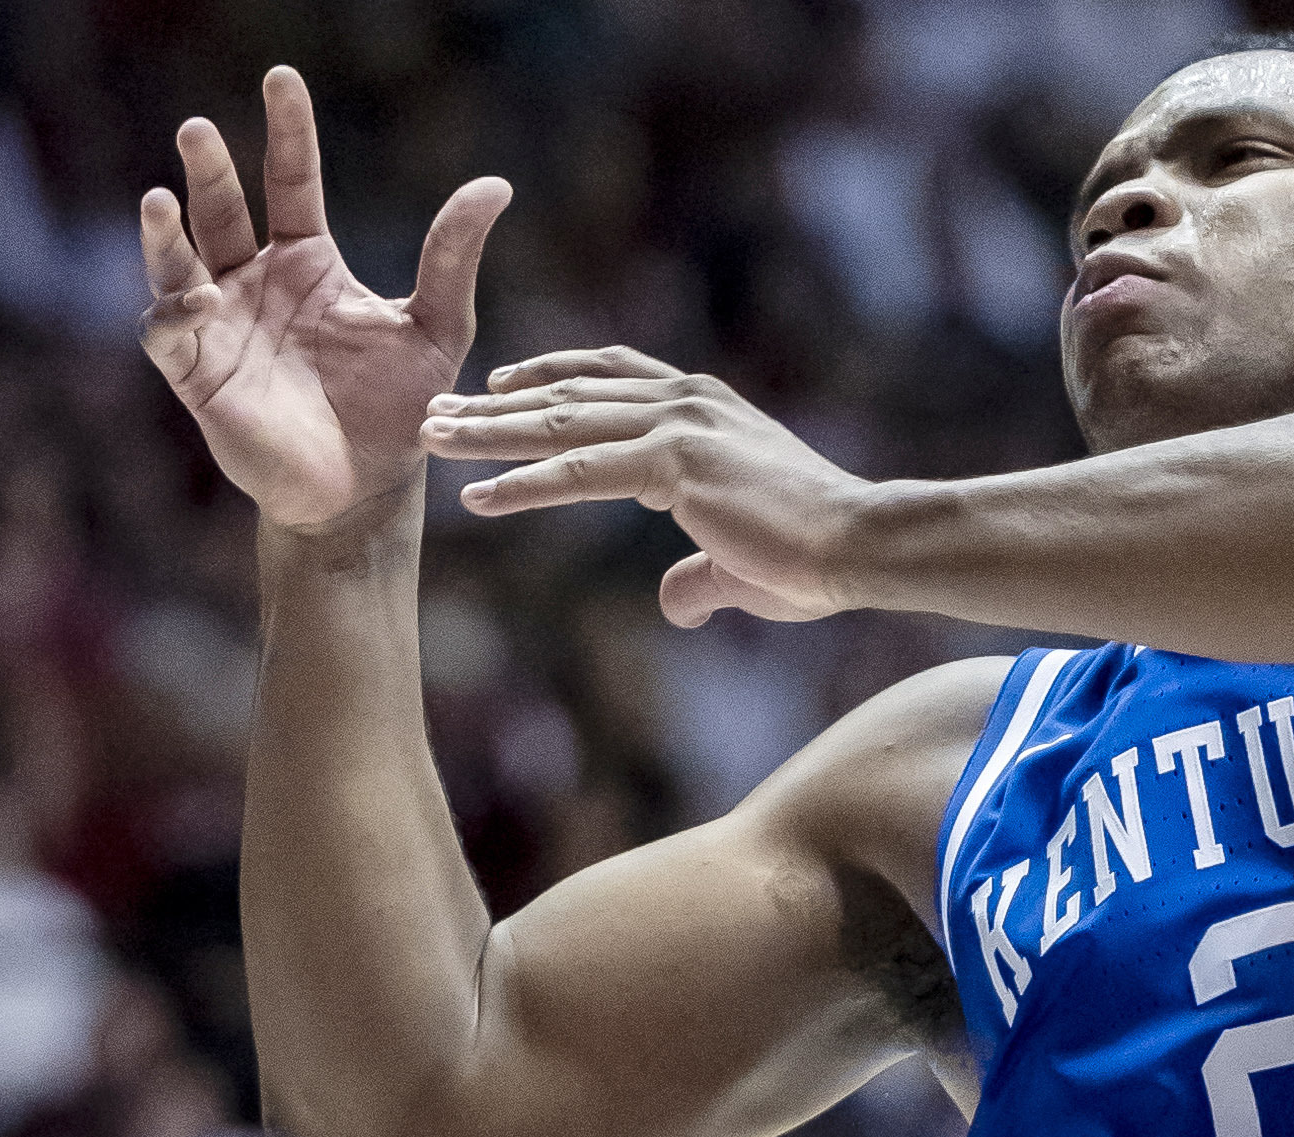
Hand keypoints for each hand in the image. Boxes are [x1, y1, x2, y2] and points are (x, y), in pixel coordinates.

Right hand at [136, 68, 510, 534]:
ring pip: (178, 264)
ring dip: (165, 234)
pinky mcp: (199, 375)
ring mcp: (221, 327)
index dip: (286, 130)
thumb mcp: (435, 330)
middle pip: (222, 210)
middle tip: (198, 129)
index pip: (290, 179)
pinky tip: (192, 300)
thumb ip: (452, 259)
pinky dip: (171, 313)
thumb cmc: (400, 413)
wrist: (366, 493)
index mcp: (308, 264)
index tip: (281, 78)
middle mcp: (256, 284)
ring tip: (160, 200)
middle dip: (208, 169)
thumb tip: (495, 185)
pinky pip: (167, 333)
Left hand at [426, 351, 880, 624]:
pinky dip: (525, 484)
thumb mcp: (739, 562)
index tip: (499, 384)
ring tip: (432, 439)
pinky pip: (580, 473)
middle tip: (436, 410)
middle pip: (569, 394)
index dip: (549, 378)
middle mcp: (684, 400)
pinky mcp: (674, 462)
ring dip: (490, 433)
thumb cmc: (812, 557)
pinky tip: (478, 498)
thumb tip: (672, 603)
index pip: (608, 376)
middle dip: (496, 403)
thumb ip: (699, 574)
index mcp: (701, 406)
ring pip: (562, 425)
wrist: (861, 545)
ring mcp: (678, 425)